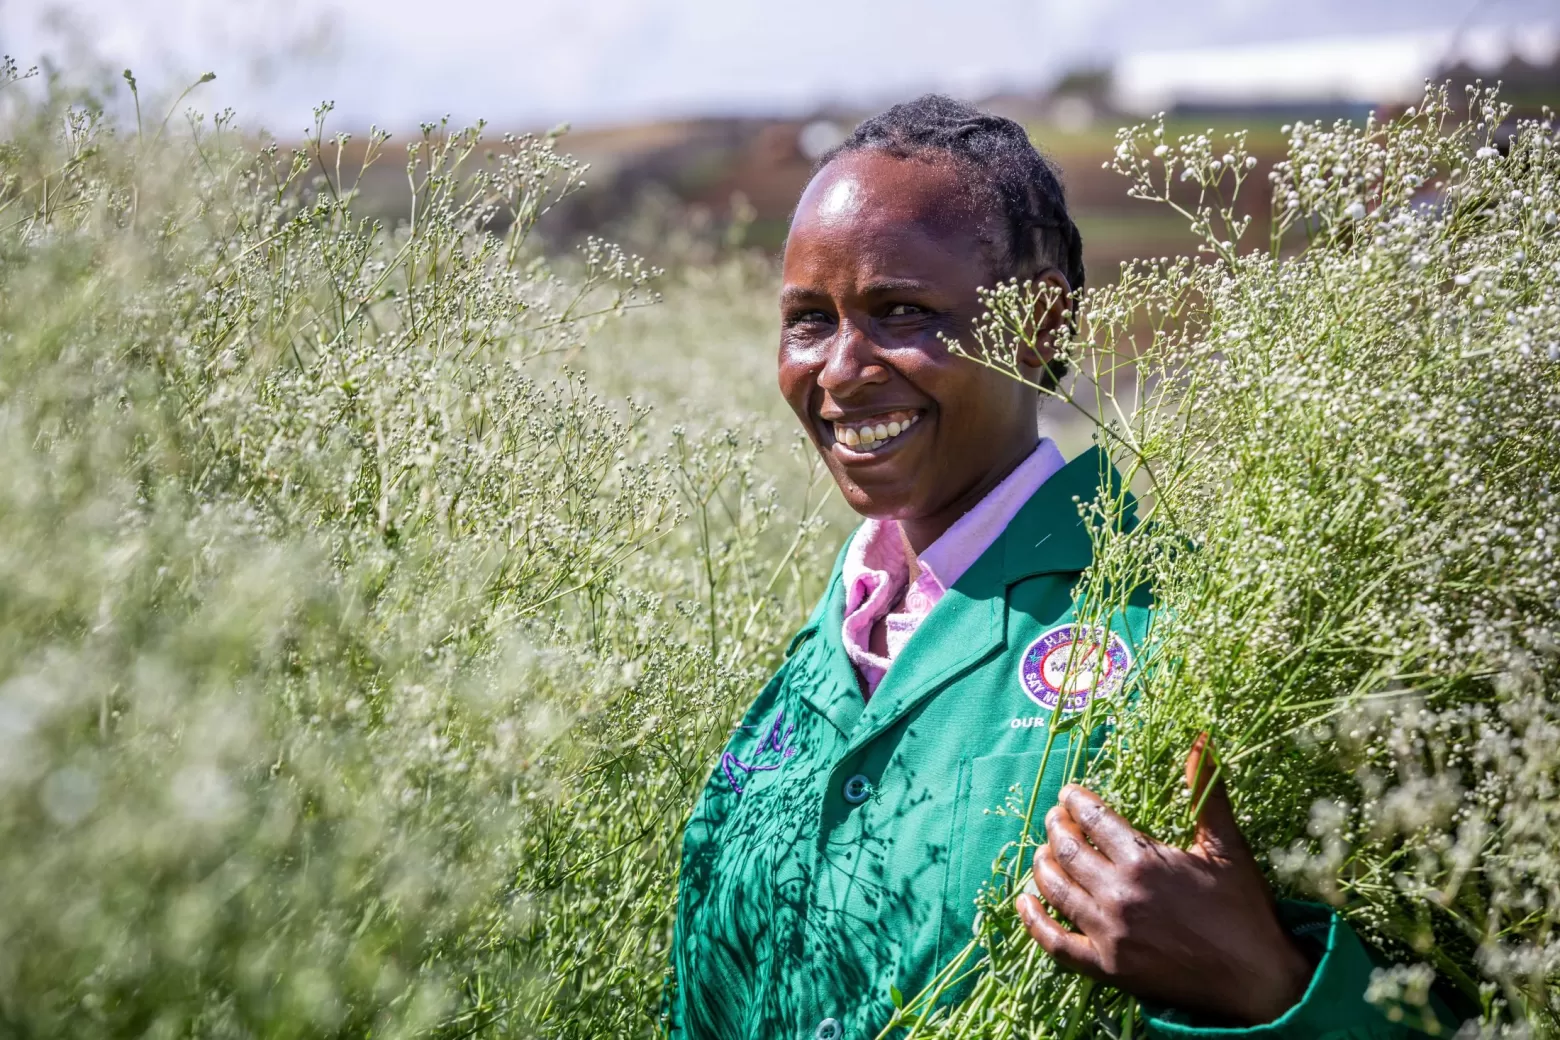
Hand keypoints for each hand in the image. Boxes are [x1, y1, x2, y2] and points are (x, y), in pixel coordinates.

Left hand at [1014, 735, 1312, 1024]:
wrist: (1257, 979)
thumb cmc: (1243, 909)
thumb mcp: (1226, 846)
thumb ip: (1207, 792)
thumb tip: (1201, 739)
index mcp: (1144, 860)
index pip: (1093, 820)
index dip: (1075, 802)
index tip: (1068, 794)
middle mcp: (1118, 894)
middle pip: (1067, 850)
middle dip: (1055, 828)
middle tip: (1054, 818)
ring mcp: (1109, 933)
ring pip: (1056, 890)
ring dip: (1042, 865)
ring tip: (1041, 850)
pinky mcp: (1107, 968)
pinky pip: (1056, 944)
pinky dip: (1034, 922)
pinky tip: (1024, 902)